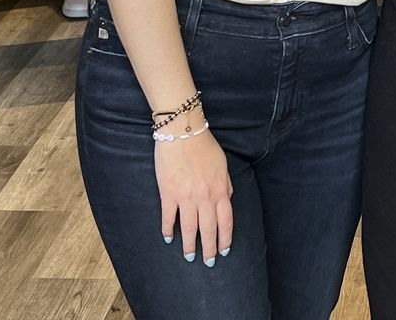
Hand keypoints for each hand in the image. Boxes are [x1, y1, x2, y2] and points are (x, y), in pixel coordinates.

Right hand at [156, 127, 232, 265]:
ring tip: (189, 256)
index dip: (225, 239)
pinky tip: (168, 238)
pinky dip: (168, 229)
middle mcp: (204, 197)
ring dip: (190, 245)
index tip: (224, 250)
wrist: (182, 132)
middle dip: (209, 249)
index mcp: (220, 191)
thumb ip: (226, 184)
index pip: (225, 222)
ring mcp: (185, 197)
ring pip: (189, 228)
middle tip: (208, 262)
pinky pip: (169, 217)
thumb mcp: (223, 165)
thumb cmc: (204, 146)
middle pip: (208, 230)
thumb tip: (227, 198)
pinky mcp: (168, 193)